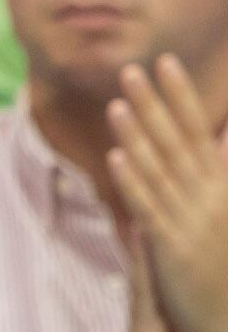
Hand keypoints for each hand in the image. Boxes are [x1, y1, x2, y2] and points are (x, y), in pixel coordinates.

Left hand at [112, 55, 227, 331]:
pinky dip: (133, 182)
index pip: (198, 133)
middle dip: (154, 106)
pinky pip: (148, 210)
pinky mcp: (172, 249)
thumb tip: (213, 139)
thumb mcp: (222, 213)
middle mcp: (208, 200)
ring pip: (158, 171)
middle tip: (130, 69)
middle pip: (176, 144)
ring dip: (137, 137)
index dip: (182, 98)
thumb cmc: (225, 269)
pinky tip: (116, 158)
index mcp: (221, 189)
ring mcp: (190, 223)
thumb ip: (215, 174)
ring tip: (116, 103)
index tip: (167, 63)